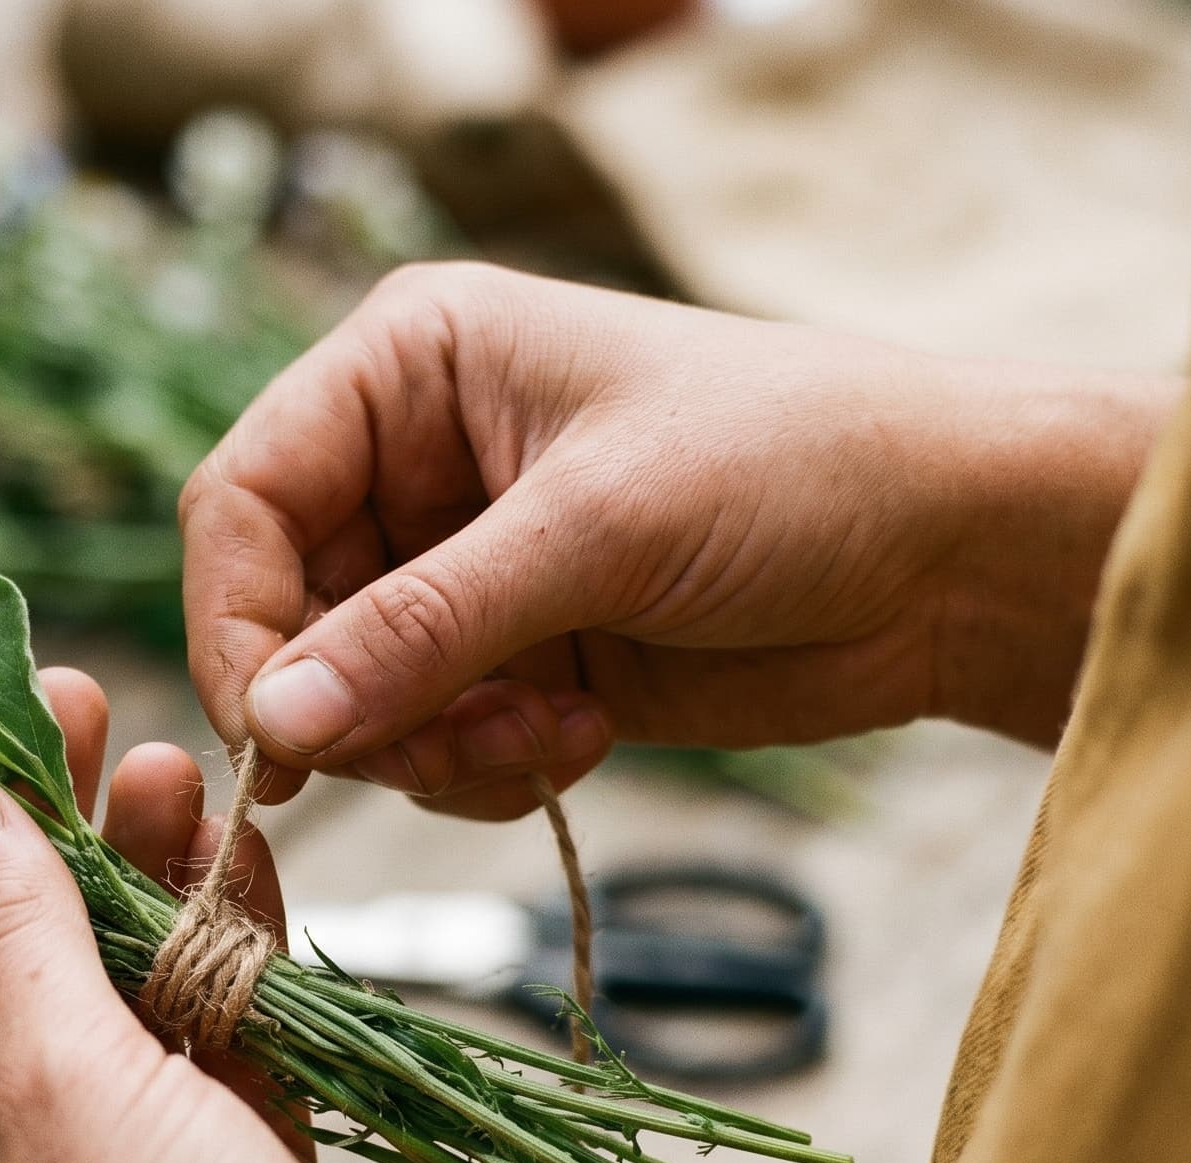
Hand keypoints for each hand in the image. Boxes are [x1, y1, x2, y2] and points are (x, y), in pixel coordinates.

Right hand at [182, 262, 1174, 812]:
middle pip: (283, 616)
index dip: (238, 620)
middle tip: (447, 745)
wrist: (952, 556)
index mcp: (409, 367)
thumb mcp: (598, 530)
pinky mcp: (508, 658)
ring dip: (430, 745)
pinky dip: (477, 767)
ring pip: (348, 700)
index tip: (277, 731)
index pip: (244, 498)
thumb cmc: (796, 467)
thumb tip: (274, 725)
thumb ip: (424, 628)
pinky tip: (577, 738)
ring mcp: (460, 570)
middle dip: (357, 704)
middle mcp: (413, 463)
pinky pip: (424, 744)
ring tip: (544, 733)